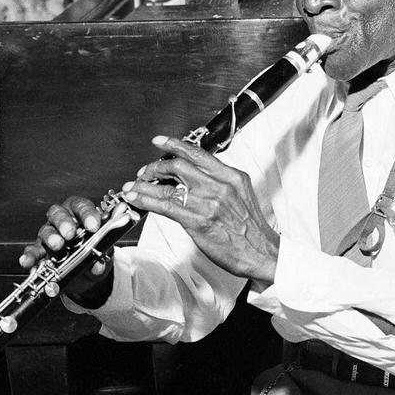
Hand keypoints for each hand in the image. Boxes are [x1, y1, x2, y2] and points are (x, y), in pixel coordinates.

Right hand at [20, 195, 113, 303]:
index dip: (87, 213)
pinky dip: (30, 257)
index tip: (93, 226)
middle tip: (70, 233)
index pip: (81, 206)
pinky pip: (32, 252)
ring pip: (45, 231)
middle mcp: (62, 222)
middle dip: (64, 222)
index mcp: (80, 215)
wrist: (87, 272)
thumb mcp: (103, 255)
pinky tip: (29, 262)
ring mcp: (49, 236)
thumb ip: (101, 257)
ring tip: (57, 245)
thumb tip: (97, 266)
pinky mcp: (40, 252)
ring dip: (50, 237)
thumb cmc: (96, 253)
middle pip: (58, 213)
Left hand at [121, 135, 279, 284]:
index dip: (174, 144)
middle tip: (145, 172)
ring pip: (167, 186)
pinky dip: (146, 200)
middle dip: (156, 167)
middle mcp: (220, 186)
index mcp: (231, 176)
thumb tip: (196, 176)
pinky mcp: (198, 222)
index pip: (198, 153)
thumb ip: (221, 182)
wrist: (262, 253)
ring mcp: (208, 203)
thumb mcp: (241, 195)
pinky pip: (165, 206)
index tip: (159, 142)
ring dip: (144, 185)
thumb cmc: (251, 228)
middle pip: (178, 166)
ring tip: (133, 186)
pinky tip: (136, 199)